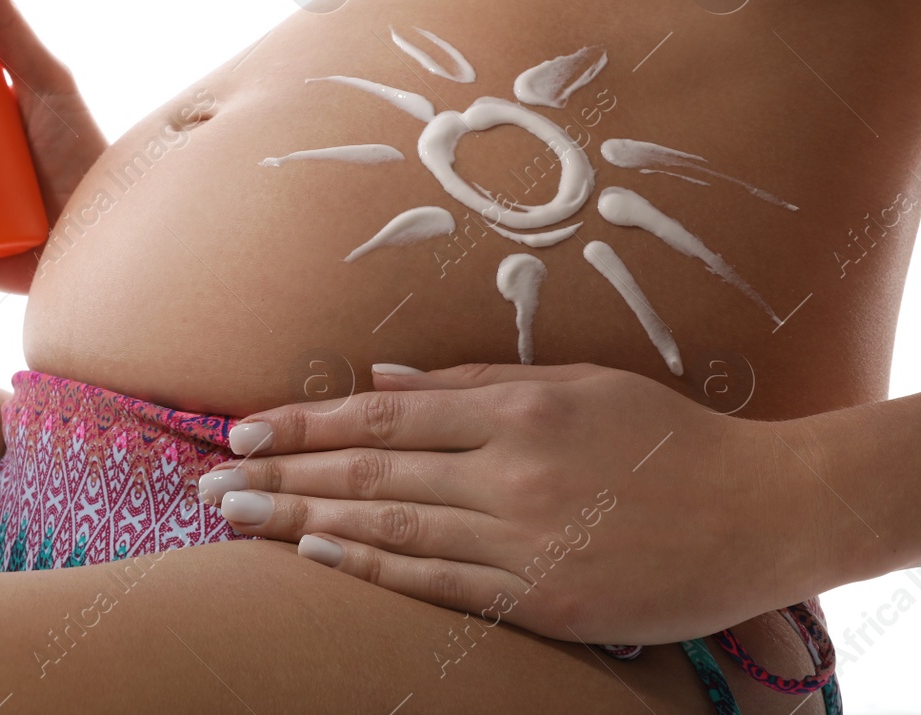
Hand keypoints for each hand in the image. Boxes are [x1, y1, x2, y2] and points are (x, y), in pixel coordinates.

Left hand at [199, 363, 828, 645]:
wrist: (761, 511)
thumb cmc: (665, 435)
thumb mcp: (575, 381)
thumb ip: (473, 378)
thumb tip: (381, 372)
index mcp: (516, 406)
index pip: (383, 411)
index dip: (305, 421)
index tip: (243, 429)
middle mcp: (510, 470)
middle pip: (371, 469)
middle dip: (282, 475)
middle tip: (210, 482)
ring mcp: (525, 539)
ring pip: (391, 526)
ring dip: (305, 522)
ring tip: (239, 519)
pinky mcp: (542, 599)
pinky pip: (440, 583)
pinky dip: (373, 568)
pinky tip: (317, 557)